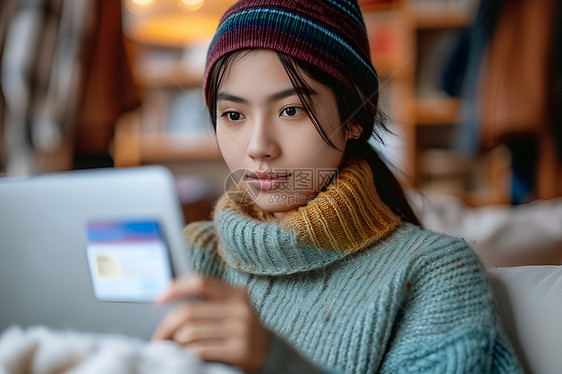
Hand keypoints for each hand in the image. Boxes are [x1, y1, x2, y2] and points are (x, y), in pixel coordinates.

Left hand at [152, 274, 270, 371]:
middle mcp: (241, 309)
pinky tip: (188, 357)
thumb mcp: (233, 310)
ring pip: (190, 334)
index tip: (157, 300)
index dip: (175, 288)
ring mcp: (242, 330)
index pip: (200, 282)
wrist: (274, 356)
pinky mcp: (241, 351)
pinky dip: (187, 355)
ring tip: (178, 348)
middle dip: (167, 326)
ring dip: (177, 343)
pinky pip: (199, 351)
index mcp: (237, 293)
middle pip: (188, 312)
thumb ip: (209, 303)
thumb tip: (167, 304)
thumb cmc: (244, 333)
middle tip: (160, 337)